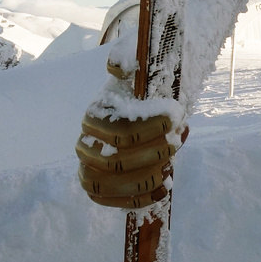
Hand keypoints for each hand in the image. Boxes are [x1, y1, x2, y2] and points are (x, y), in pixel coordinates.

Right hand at [75, 57, 182, 208]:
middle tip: (175, 143)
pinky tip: (162, 190)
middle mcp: (85, 145)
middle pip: (115, 162)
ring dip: (146, 179)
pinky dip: (139, 200)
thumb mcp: (134, 64)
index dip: (151, 128)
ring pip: (111, 185)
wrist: (138, 107)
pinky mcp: (99, 190)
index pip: (120, 131)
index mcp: (93, 116)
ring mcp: (89, 170)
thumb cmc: (139, 87)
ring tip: (169, 167)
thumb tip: (119, 66)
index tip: (176, 118)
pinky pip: (113, 202)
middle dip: (152, 155)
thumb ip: (128, 59)